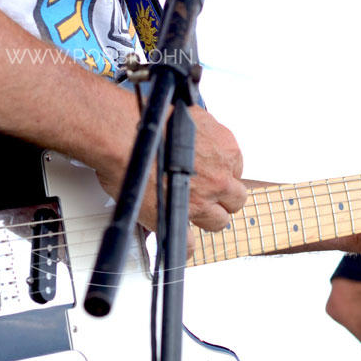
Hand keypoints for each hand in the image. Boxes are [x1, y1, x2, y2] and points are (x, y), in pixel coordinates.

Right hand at [94, 104, 245, 234]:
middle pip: (235, 198)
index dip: (220, 172)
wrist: (125, 136)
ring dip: (207, 218)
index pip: (235, 169)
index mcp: (225, 149)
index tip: (210, 173)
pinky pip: (189, 244)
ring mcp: (200, 201)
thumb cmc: (149, 121)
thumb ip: (200, 133)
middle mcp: (218, 178)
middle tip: (207, 194)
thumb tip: (196, 137)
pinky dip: (184, 245)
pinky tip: (179, 240)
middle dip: (222, 197)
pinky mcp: (178, 218)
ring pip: (219, 221)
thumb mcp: (189, 116)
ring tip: (192, 212)